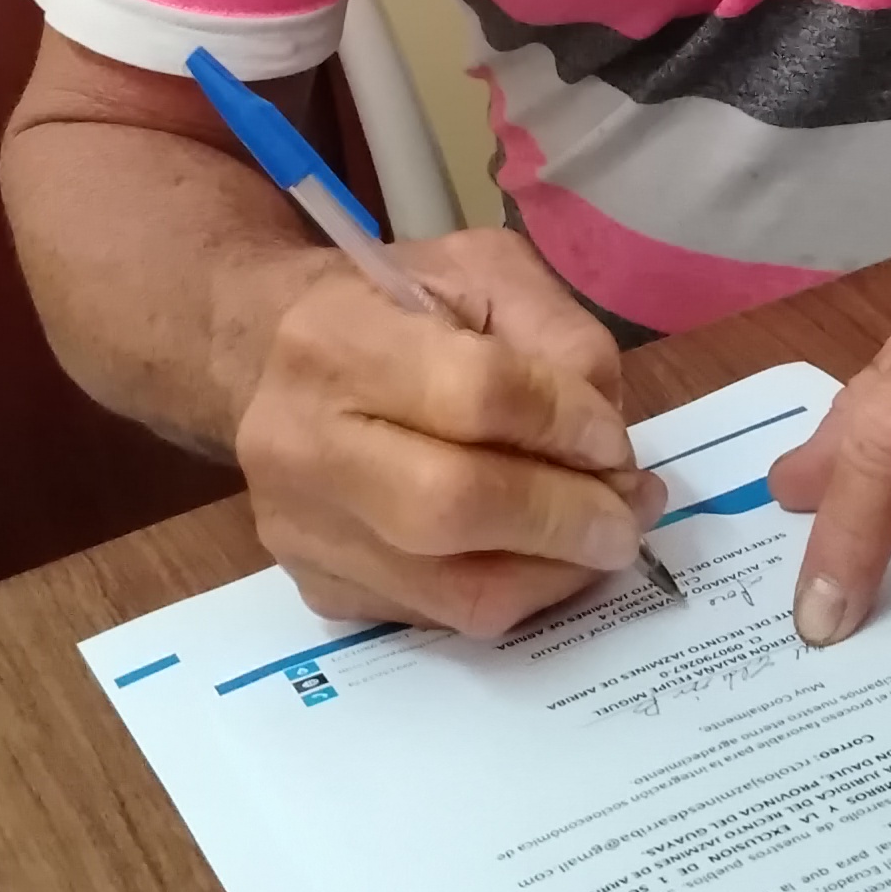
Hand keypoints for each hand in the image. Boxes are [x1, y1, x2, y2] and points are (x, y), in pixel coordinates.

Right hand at [233, 228, 663, 638]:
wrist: (262, 355)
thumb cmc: (391, 306)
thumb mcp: (480, 273)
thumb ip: (558, 334)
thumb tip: (607, 444)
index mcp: (337, 338)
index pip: (474, 393)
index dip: (565, 423)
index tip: (614, 438)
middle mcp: (301, 444)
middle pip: (451, 508)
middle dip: (565, 519)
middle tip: (628, 514)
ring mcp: (302, 532)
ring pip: (454, 590)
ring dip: (556, 572)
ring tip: (603, 537)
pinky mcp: (319, 591)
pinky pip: (441, 618)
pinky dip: (514, 593)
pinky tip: (541, 555)